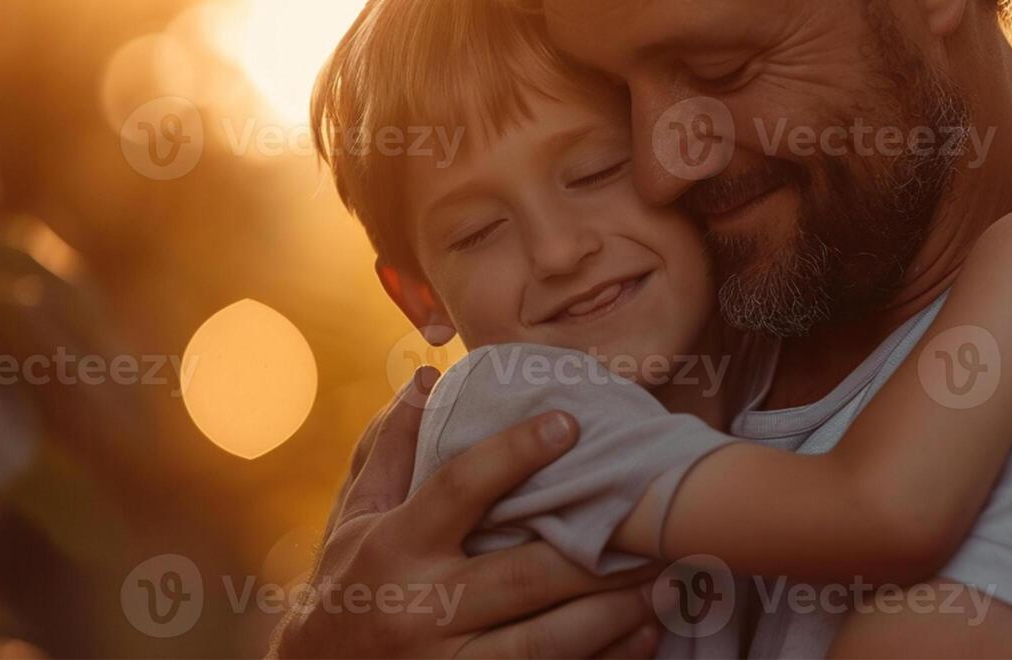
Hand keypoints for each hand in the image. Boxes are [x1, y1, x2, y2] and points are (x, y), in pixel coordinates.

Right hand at [270, 371, 662, 658]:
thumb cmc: (346, 583)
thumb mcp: (355, 515)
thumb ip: (392, 448)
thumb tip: (427, 377)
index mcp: (396, 546)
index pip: (459, 489)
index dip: (515, 453)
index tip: (569, 422)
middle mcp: (423, 607)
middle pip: (523, 575)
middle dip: (595, 549)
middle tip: (655, 516)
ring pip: (547, 641)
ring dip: (614, 610)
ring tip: (665, 576)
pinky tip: (647, 632)